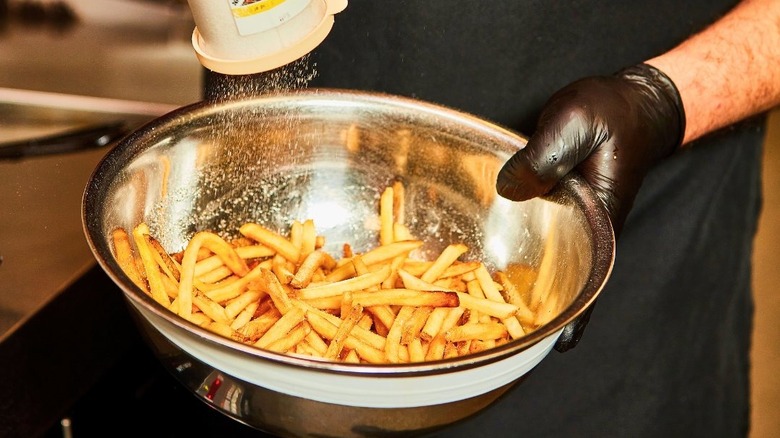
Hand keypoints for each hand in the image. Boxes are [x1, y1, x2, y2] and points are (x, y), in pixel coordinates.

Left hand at [496, 63, 684, 350]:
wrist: (626, 105)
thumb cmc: (610, 114)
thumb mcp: (576, 124)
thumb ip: (545, 156)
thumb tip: (509, 189)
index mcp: (597, 220)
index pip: (588, 277)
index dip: (575, 314)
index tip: (558, 343)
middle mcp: (583, 230)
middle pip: (561, 279)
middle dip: (535, 307)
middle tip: (498, 335)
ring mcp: (568, 223)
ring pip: (541, 262)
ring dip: (516, 284)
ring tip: (478, 310)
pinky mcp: (552, 209)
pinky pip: (528, 236)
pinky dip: (508, 250)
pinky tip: (480, 260)